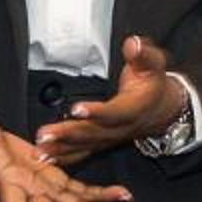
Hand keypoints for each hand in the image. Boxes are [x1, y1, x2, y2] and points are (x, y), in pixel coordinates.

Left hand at [34, 35, 185, 169]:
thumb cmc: (153, 84)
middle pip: (93, 133)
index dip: (97, 112)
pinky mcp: (100, 142)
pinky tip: (46, 157)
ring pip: (84, 145)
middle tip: (45, 134)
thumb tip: (132, 44)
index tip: (76, 109)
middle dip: (67, 134)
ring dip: (60, 148)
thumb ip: (142, 54)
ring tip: (40, 148)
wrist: (161, 109)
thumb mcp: (153, 64)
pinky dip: (63, 157)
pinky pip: (81, 152)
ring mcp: (109, 138)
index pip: (115, 112)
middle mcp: (120, 128)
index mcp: (134, 109)